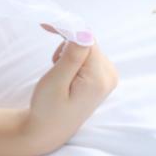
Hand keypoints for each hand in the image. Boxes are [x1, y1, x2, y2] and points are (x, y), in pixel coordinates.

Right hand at [22, 24, 117, 151]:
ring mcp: (109, 76)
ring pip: (87, 46)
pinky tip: (67, 73)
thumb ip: (72, 57)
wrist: (49, 129)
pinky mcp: (104, 76)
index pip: (86, 39)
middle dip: (67, 45)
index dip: (66, 30)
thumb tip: (85, 32)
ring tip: (60, 72)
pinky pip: (89, 54)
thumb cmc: (48, 108)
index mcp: (99, 78)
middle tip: (53, 63)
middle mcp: (110, 76)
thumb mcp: (56, 82)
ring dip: (69, 52)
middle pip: (88, 41)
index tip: (45, 26)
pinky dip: (74, 57)